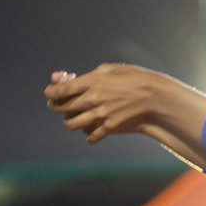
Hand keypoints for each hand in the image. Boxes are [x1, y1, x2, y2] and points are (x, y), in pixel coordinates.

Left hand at [45, 64, 205, 167]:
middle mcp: (92, 99)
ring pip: (71, 124)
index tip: (49, 92)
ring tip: (74, 118)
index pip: (61, 90)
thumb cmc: (135, 79)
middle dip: (55, 106)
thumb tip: (73, 79)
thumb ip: (90, 75)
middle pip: (61, 107)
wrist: (156, 98)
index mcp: (92, 82)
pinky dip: (89, 135)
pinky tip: (92, 131)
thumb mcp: (112, 69)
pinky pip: (90, 136)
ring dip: (69, 121)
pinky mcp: (109, 127)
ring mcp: (100, 115)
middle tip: (56, 105)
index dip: (51, 92)